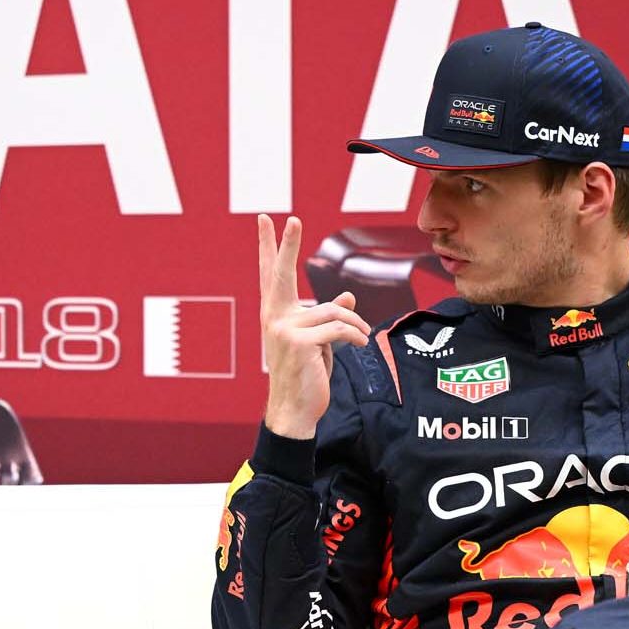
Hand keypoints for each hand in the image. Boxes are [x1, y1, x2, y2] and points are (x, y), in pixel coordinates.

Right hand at [258, 214, 370, 438]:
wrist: (295, 410)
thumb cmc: (305, 376)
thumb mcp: (318, 343)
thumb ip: (328, 319)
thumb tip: (348, 298)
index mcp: (275, 314)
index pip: (271, 274)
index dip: (270, 247)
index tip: (266, 220)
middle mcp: (274, 318)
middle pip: (281, 273)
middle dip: (286, 244)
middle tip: (291, 218)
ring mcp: (284, 329)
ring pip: (332, 311)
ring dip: (354, 326)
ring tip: (362, 338)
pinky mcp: (300, 342)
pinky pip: (338, 328)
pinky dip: (355, 336)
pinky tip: (359, 345)